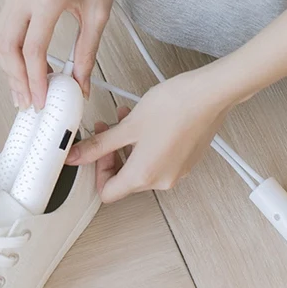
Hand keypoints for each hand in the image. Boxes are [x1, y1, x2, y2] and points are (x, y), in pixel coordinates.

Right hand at [0, 0, 119, 108]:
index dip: (35, 80)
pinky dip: (9, 51)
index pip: (33, 49)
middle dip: (15, 78)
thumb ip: (87, 53)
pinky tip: (22, 67)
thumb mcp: (99, 14)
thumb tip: (80, 85)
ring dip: (8, 67)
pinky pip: (3, 27)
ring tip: (22, 90)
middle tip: (26, 101)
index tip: (40, 100)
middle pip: (6, 46)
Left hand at [67, 69, 232, 201]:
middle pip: (124, 180)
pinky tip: (147, 122)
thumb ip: (98, 145)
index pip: (107, 193)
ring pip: (141, 167)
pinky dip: (147, 145)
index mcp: (144, 176)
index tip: (96, 151)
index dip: (96, 172)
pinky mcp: (187, 161)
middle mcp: (162, 180)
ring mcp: (177, 172)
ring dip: (128, 146)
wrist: (210, 94)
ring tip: (126, 119)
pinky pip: (159, 161)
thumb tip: (76, 156)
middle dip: (112, 154)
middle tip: (107, 130)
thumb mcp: (127, 126)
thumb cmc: (175, 106)